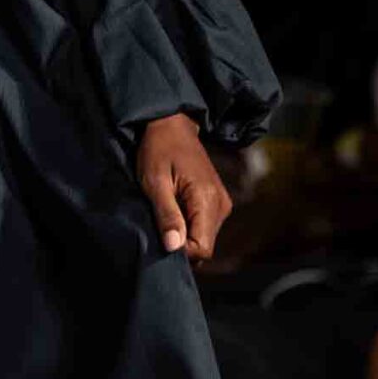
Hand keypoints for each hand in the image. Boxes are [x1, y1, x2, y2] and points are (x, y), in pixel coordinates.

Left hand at [137, 113, 232, 261]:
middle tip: (159, 228)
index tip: (161, 239)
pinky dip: (190, 228)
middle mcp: (221, 205)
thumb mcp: (155, 182)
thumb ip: (167, 215)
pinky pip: (205, 227)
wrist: (172, 125)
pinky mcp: (218, 202)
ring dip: (185, 236)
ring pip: (205, 238)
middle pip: (205, 246)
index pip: (202, 248)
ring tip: (165, 217)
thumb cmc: (159, 150)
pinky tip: (175, 213)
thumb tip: (173, 247)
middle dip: (182, 246)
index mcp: (207, 200)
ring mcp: (222, 204)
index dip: (181, 252)